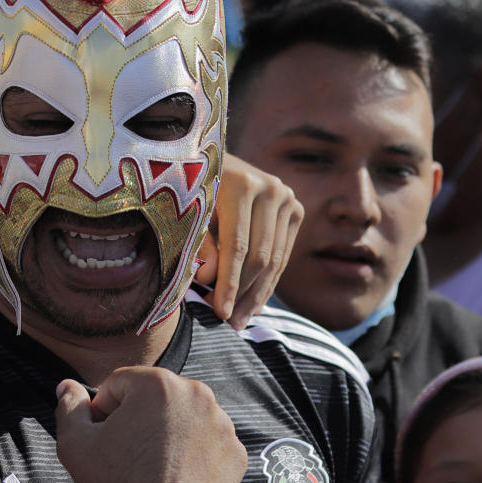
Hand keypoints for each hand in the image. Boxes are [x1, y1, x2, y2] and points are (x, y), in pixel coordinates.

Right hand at [55, 368, 246, 482]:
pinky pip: (208, 443)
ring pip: (184, 418)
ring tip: (152, 466)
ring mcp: (222, 426)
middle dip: (139, 417)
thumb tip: (66, 386)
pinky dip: (194, 454)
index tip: (104, 435)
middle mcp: (198, 396)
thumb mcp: (75, 442)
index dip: (105, 409)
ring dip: (168, 433)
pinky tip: (176, 476)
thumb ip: (69, 406)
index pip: (121, 383)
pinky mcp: (236, 453)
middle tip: (128, 453)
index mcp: (158, 384)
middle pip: (156, 397)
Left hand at [196, 154, 302, 328]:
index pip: (237, 246)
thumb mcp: (186, 214)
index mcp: (241, 183)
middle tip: (230, 324)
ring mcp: (287, 197)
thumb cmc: (188, 189)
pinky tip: (255, 303)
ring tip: (241, 320)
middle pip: (261, 255)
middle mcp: (271, 188)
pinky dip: (269, 281)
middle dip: (245, 293)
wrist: (209, 158)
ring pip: (275, 259)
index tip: (220, 313)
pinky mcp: (294, 208)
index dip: (229, 284)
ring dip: (258, 294)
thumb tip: (210, 280)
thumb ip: (198, 245)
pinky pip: (283, 253)